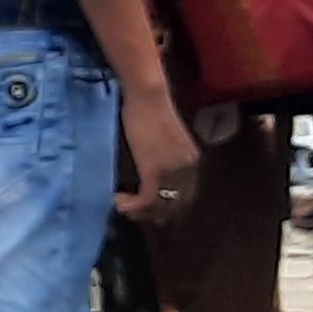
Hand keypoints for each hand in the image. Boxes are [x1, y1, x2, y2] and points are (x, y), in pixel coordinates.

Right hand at [115, 95, 200, 222]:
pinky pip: (147, 199)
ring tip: (123, 207)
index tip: (153, 211)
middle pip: (175, 203)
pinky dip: (133, 205)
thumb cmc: (151, 109)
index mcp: (192, 161)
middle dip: (155, 213)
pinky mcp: (154, 171)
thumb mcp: (164, 137)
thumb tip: (152, 165)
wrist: (148, 96)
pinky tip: (119, 201)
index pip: (186, 194)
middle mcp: (187, 169)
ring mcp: (172, 172)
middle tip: (135, 215)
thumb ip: (163, 154)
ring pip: (160, 204)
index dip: (170, 206)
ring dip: (140, 211)